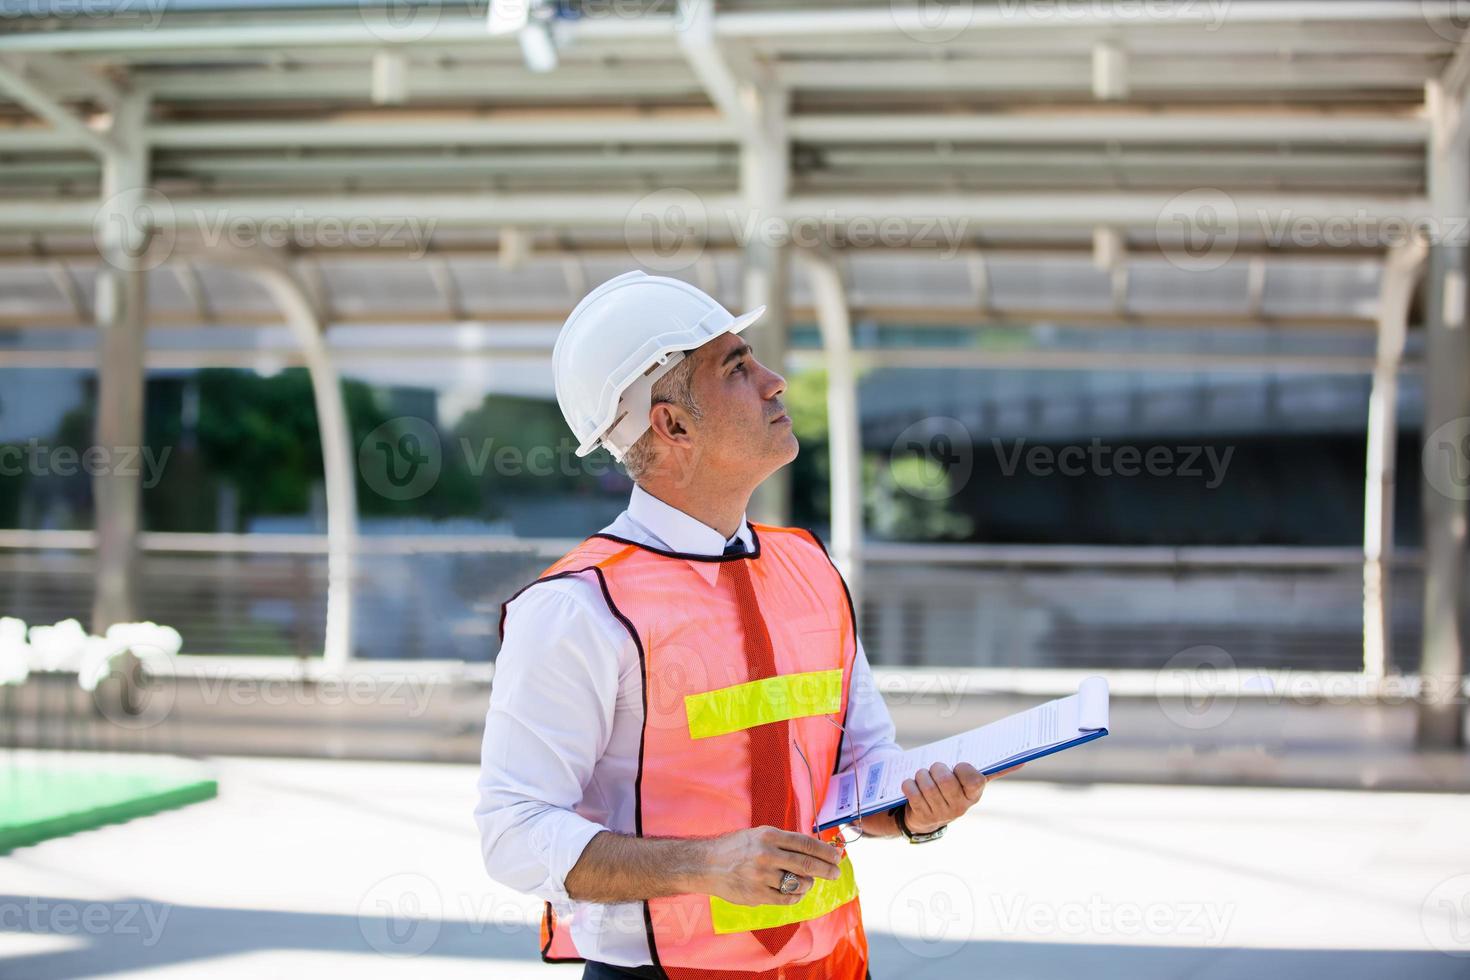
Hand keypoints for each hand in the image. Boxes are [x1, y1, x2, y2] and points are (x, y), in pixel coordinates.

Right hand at [696, 826, 842, 906]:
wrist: (707, 864)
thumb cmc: (736, 848)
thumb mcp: (759, 835)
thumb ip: (784, 842)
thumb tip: (815, 850)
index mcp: (769, 836)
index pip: (805, 844)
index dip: (825, 851)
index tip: (836, 856)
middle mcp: (766, 855)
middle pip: (807, 864)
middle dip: (826, 869)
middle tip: (835, 873)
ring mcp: (761, 876)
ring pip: (798, 883)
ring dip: (808, 884)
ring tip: (806, 882)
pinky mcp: (757, 895)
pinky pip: (786, 899)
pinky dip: (796, 896)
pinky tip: (796, 892)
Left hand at [900, 762, 1022, 833]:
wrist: (928, 817)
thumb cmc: (952, 790)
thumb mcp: (969, 782)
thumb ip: (991, 770)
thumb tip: (1022, 761)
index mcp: (974, 795)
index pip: (974, 779)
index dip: (963, 769)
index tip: (958, 766)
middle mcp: (960, 807)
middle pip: (945, 780)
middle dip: (937, 768)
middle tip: (935, 767)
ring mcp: (942, 814)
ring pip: (927, 785)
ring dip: (921, 775)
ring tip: (922, 775)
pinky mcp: (923, 817)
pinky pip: (913, 793)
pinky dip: (909, 784)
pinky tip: (911, 784)